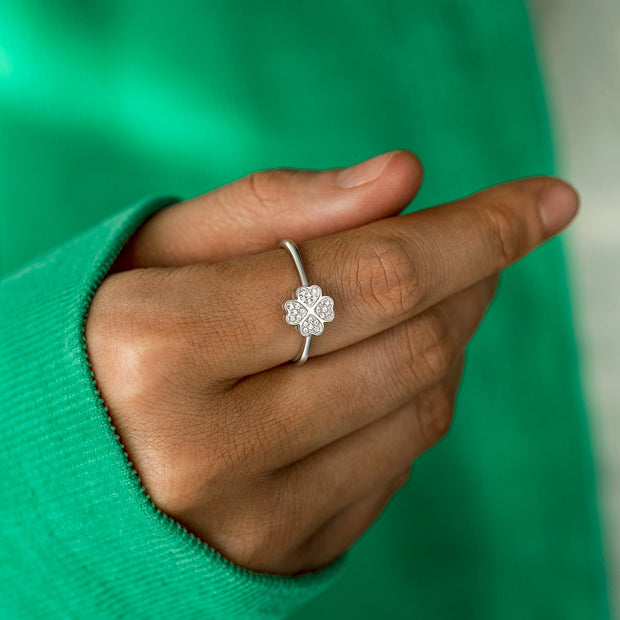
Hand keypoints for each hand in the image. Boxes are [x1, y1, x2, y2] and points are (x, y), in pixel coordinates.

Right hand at [85, 151, 577, 574]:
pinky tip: (388, 366)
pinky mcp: (283, 557)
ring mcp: (251, 518)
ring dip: (450, 335)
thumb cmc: (105, 341)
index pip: (371, 270)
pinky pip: (397, 463)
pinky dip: (418, 399)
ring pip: (420, 406)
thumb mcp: (160, 249)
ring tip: (429, 297)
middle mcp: (207, 447)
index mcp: (161, 345)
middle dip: (468, 275)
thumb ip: (274, 206)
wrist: (63, 464)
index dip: (474, 228)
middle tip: (476, 240)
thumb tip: (401, 177)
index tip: (543, 202)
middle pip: (410, 340)